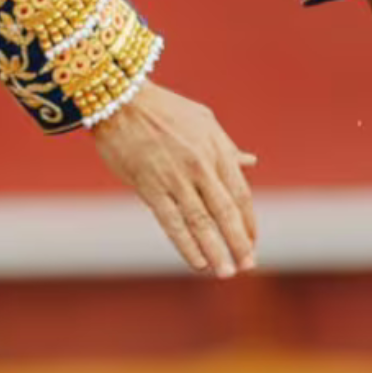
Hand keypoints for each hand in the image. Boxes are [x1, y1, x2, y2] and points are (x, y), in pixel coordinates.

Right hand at [90, 81, 256, 277]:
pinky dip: (186, 245)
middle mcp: (199, 166)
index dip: (248, 222)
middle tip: (247, 266)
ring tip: (224, 272)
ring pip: (201, 222)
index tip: (251, 242)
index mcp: (216, 150)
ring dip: (215, 250)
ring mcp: (174, 178)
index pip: (240, 194)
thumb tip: (251, 162)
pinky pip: (171, 222)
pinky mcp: (149, 186)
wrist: (120, 100)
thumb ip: (226, 147)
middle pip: (225, 212)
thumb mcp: (203, 120)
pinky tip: (197, 262)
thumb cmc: (163, 108)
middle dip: (238, 242)